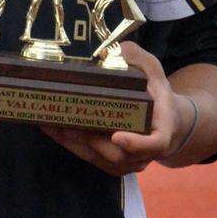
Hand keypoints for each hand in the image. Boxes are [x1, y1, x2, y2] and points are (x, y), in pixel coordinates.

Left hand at [41, 42, 191, 175]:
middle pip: (118, 153)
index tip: (116, 136)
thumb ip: (136, 58)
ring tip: (51, 123)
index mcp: (162, 129)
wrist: (165, 120)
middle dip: (89, 139)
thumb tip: (108, 53)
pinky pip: (91, 158)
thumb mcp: (152, 70)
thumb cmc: (157, 92)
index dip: (136, 144)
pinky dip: (70, 145)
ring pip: (100, 158)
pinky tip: (51, 129)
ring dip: (74, 142)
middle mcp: (146, 152)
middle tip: (65, 122)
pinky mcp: (113, 164)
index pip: (155, 143)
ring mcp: (129, 162)